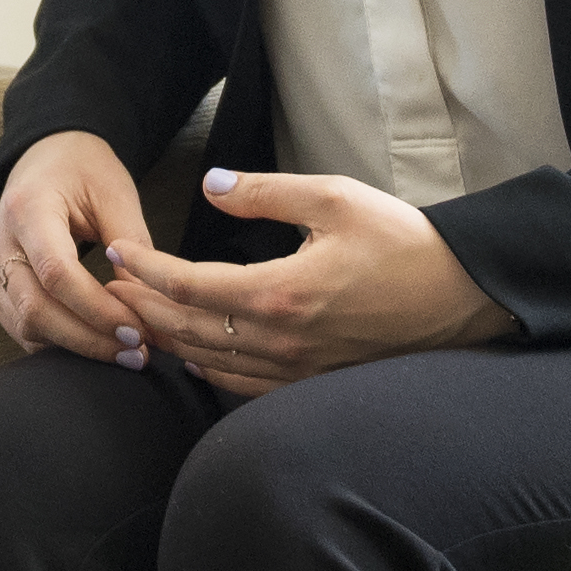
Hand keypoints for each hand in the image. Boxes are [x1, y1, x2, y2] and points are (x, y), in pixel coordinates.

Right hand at [0, 131, 166, 366]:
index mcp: (27, 208)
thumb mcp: (116, 194)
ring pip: (25, 326)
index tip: (134, 329)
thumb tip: (147, 304)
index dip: (96, 308)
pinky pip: (20, 328)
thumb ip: (132, 246)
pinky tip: (94, 343)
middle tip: (135, 352)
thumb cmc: (84, 170)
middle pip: (35, 309)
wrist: (47, 158)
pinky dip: (58, 343)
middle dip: (88, 339)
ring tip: (122, 352)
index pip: (56, 272)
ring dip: (75, 347)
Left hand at [107, 169, 511, 396]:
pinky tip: (192, 355)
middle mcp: (281, 340)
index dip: (147, 270)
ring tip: (137, 316)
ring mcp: (296, 370)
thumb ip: (267, 192)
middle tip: (111, 287)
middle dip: (144, 306)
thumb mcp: (336, 198)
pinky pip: (243, 385)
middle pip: (189, 329)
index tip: (119, 254)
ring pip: (210, 361)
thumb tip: (212, 184)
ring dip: (168, 338)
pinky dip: (208, 369)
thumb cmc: (402, 243)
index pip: (190, 286)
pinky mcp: (311, 384)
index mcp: (280, 292)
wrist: (459, 297)